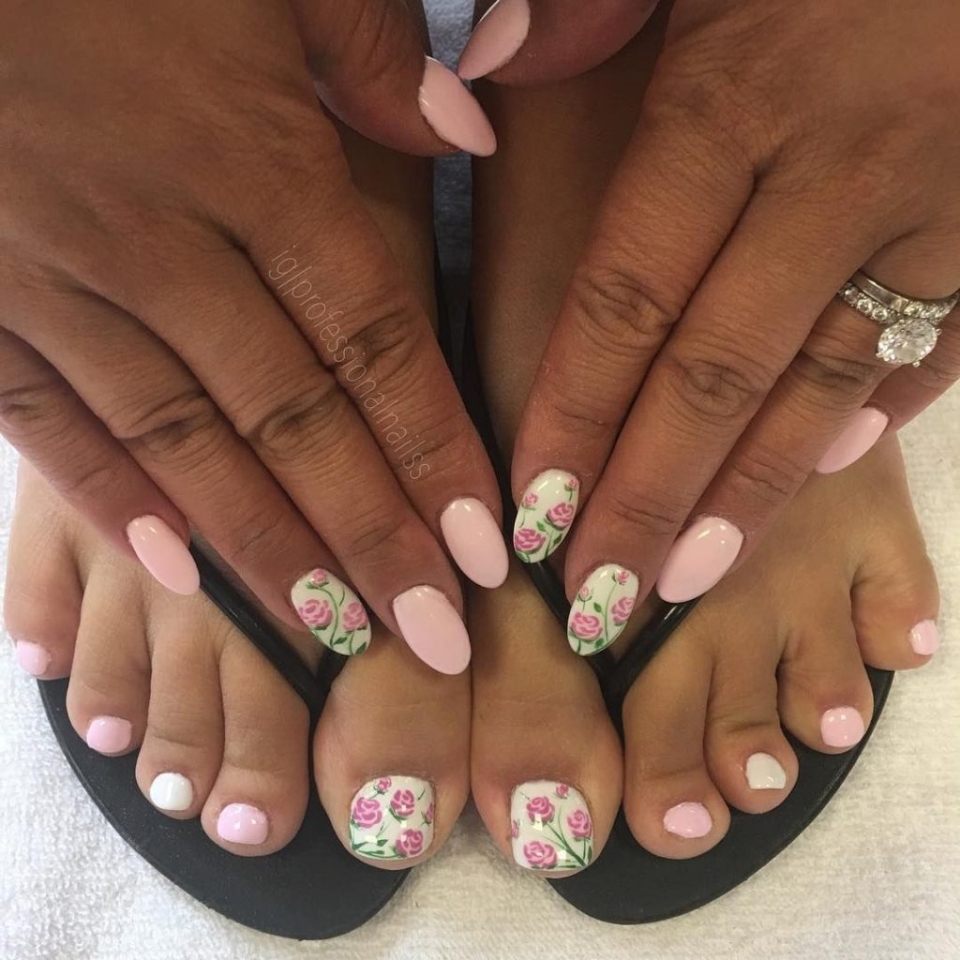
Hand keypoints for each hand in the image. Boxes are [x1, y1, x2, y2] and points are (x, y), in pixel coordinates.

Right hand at [0, 0, 504, 670]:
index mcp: (258, 163)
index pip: (374, 345)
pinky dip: (113, 499)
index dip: (435, 453)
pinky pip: (48, 421)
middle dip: (371, 538)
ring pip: (185, 443)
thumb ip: (376, 54)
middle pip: (295, 422)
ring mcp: (61, 277)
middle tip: (435, 637)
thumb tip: (472, 131)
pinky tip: (177, 571)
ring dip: (267, 549)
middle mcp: (167, 242)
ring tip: (336, 635)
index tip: (486, 551)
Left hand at [478, 1, 959, 609]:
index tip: (535, 514)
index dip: (576, 415)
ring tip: (681, 583)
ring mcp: (936, 207)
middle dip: (649, 500)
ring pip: (821, 386)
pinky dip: (874, 418)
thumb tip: (491, 65)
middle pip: (715, 374)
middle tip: (596, 601)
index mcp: (734, 98)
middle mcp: (835, 173)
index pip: (627, 297)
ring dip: (747, 498)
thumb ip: (583, 1)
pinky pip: (935, 348)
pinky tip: (815, 477)